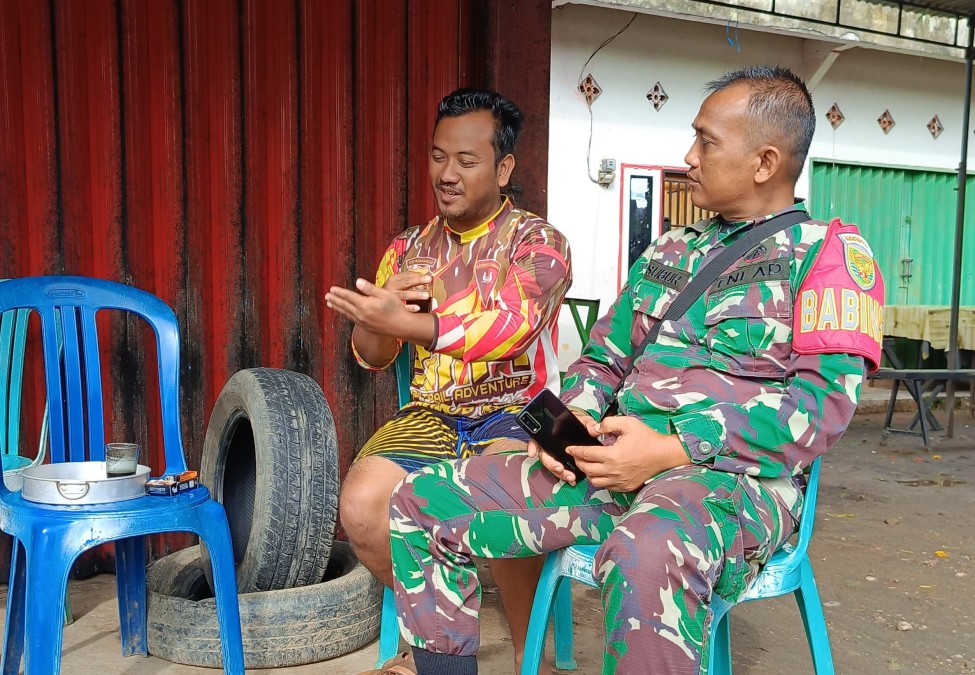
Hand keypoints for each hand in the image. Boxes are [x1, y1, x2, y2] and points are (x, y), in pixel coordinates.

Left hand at [325, 278, 416, 334]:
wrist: (402, 326)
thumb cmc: (396, 308)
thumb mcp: (385, 294)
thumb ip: (370, 288)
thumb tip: (358, 282)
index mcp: (365, 305)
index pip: (348, 296)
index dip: (340, 292)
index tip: (332, 289)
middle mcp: (361, 314)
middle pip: (345, 305)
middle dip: (335, 300)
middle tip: (327, 296)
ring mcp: (363, 322)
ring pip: (346, 313)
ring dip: (338, 307)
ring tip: (330, 304)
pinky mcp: (366, 327)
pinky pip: (351, 319)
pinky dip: (345, 314)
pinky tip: (344, 313)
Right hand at [381, 271, 432, 311]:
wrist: (374, 303)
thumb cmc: (389, 293)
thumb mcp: (394, 284)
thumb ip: (406, 281)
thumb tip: (423, 277)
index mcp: (392, 280)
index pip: (406, 275)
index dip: (417, 274)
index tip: (427, 274)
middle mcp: (391, 287)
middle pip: (406, 283)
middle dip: (418, 281)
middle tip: (428, 280)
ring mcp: (392, 298)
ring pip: (405, 295)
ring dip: (416, 295)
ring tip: (426, 295)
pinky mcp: (392, 308)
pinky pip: (403, 307)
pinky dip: (410, 307)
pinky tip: (418, 307)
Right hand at [526, 410, 598, 485]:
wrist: (583, 432)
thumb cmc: (578, 425)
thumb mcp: (584, 421)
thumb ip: (588, 423)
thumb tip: (593, 429)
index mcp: (550, 433)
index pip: (536, 439)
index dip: (531, 446)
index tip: (532, 453)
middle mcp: (550, 446)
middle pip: (545, 457)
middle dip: (551, 464)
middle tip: (560, 469)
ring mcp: (555, 455)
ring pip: (552, 466)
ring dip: (559, 473)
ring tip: (570, 477)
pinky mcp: (563, 462)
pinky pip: (560, 470)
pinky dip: (565, 476)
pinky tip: (572, 479)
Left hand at [566, 415, 689, 491]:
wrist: (664, 454)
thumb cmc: (646, 438)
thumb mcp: (628, 423)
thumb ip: (607, 424)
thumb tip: (592, 429)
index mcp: (612, 455)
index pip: (586, 454)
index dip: (575, 450)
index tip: (570, 448)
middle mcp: (613, 471)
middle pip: (587, 469)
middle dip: (579, 461)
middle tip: (577, 455)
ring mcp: (619, 481)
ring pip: (594, 481)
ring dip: (588, 473)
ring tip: (588, 464)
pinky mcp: (625, 487)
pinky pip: (606, 487)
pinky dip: (600, 480)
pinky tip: (601, 471)